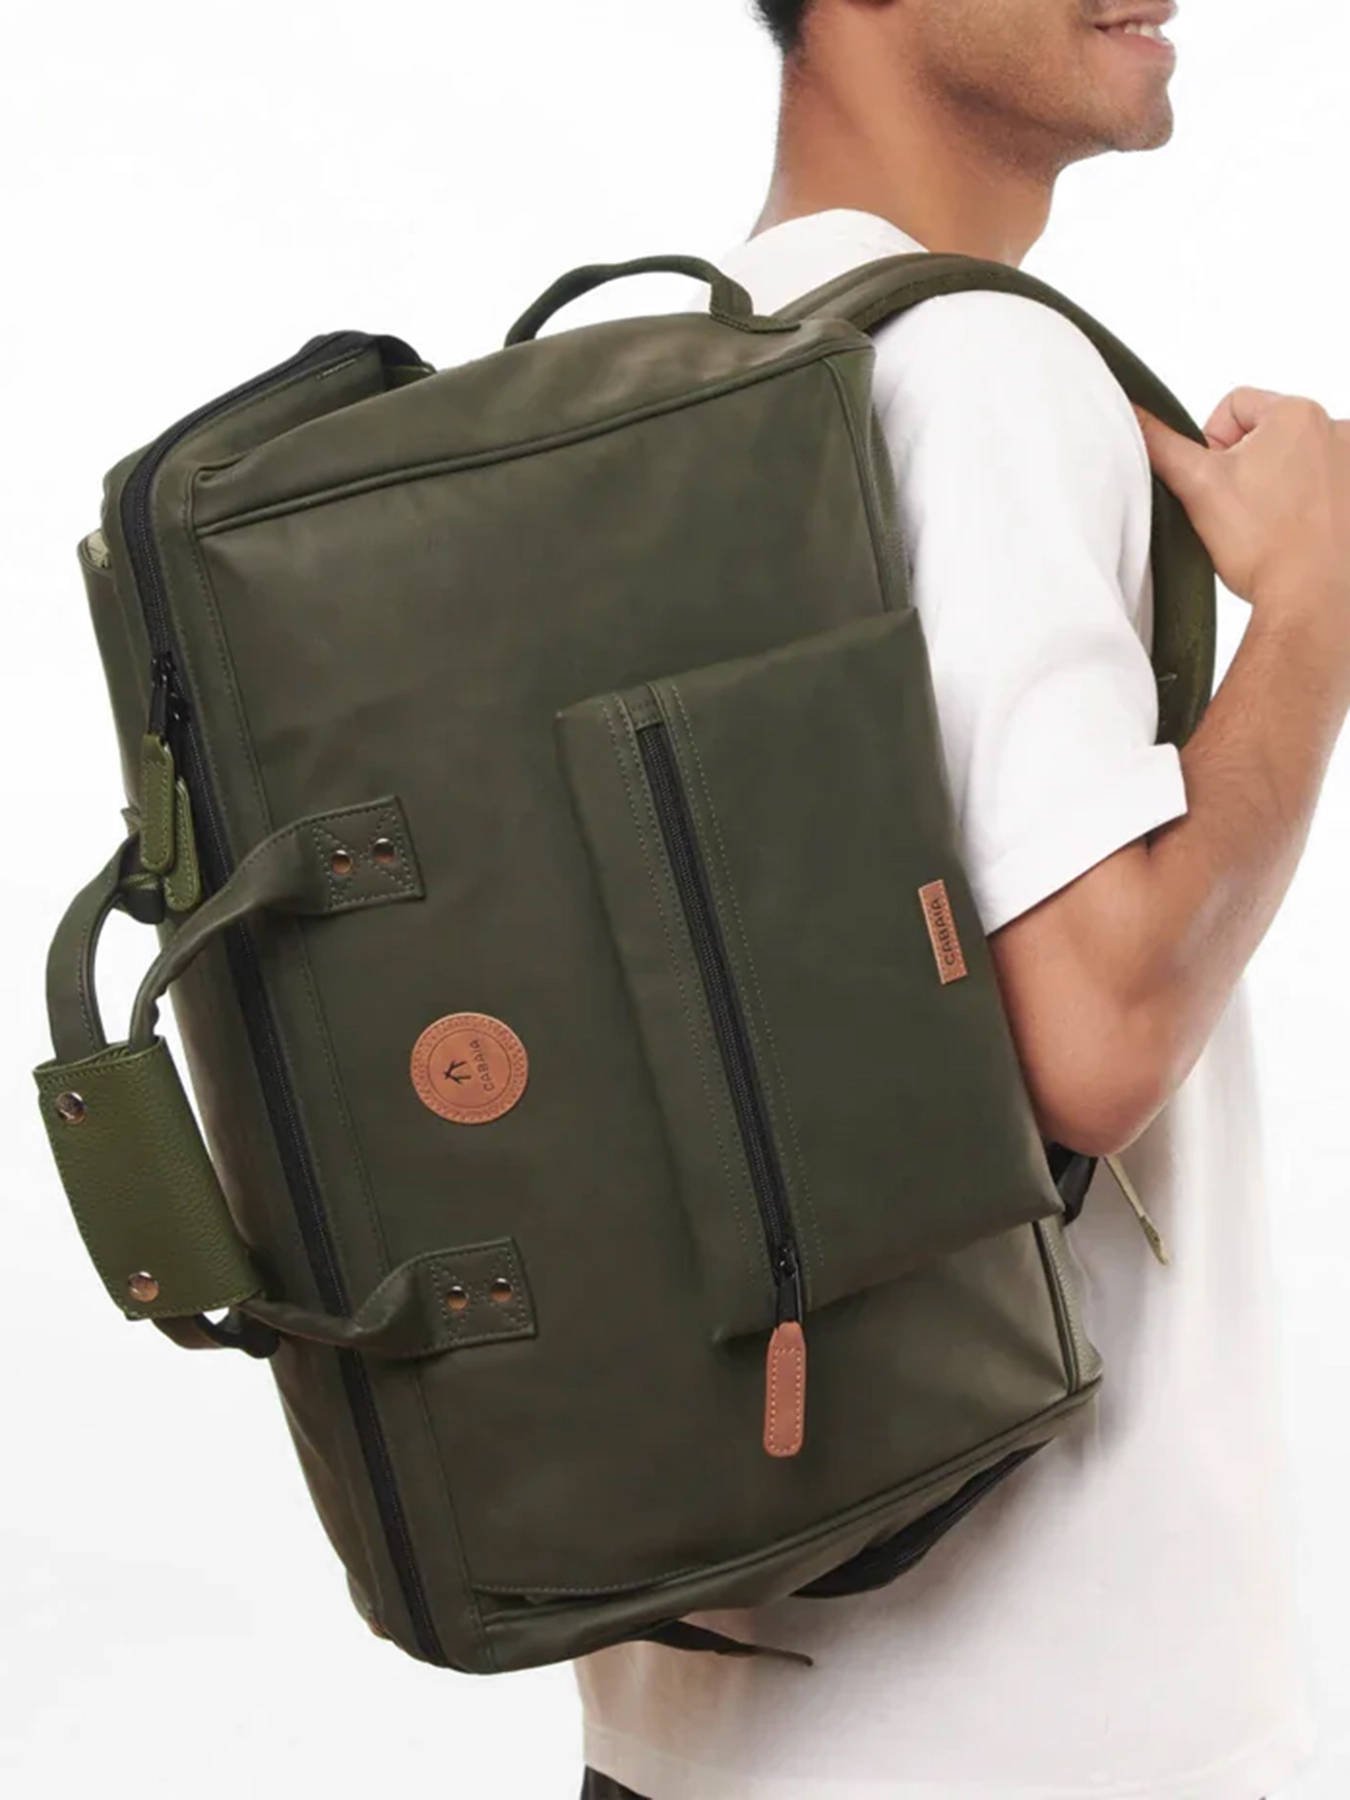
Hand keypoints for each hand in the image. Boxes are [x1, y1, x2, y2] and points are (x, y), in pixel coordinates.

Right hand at [1135, 389, 1349, 633]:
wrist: (1312, 600)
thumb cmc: (1263, 546)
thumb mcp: (1197, 485)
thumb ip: (1159, 443)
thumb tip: (1131, 413)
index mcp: (1297, 413)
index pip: (1233, 406)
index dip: (1211, 445)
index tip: (1217, 485)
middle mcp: (1336, 429)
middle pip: (1268, 434)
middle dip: (1247, 467)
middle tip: (1241, 510)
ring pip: (1295, 462)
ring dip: (1278, 486)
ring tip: (1270, 525)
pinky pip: (1322, 487)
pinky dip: (1307, 505)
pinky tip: (1298, 533)